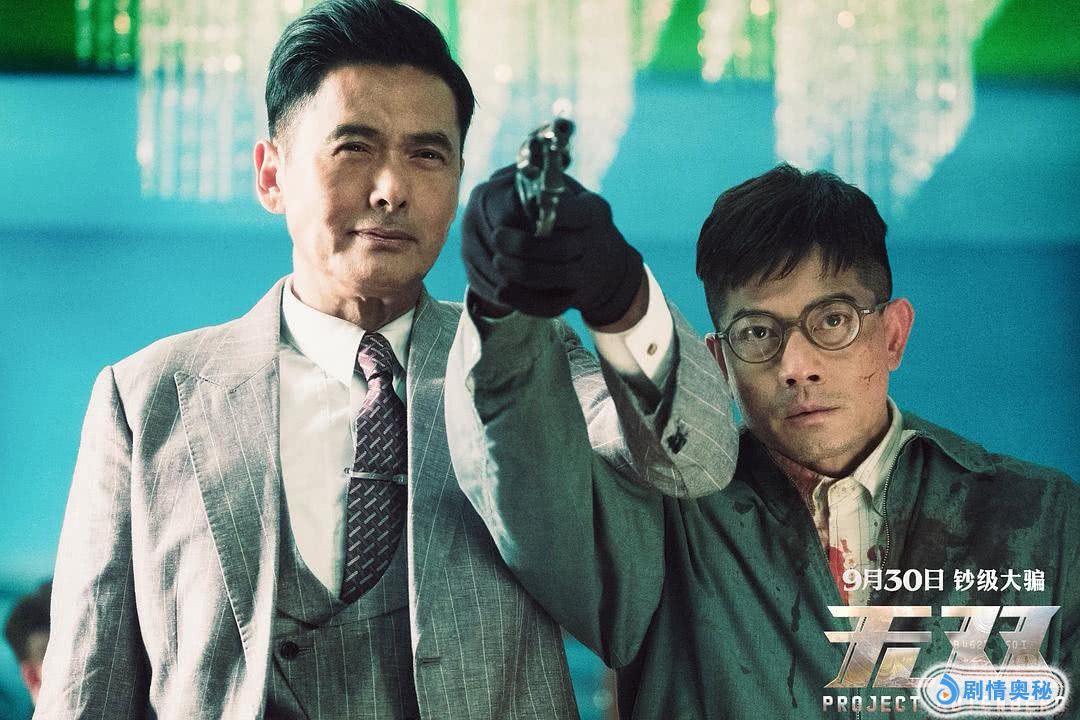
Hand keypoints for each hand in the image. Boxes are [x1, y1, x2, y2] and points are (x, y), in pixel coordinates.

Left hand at [461, 165, 643, 325]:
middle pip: (560, 248)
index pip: (572, 212)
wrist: (609, 267)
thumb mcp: (575, 197)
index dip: (546, 212)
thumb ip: (548, 187)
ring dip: (520, 271)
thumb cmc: (580, 223)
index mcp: (594, 213)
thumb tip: (513, 174)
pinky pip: (549, 305)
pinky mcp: (577, 297)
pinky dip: (524, 299)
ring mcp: (589, 274)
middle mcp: (596, 244)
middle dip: (524, 245)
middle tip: (497, 237)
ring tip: (497, 262)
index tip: (520, 207)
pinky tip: (502, 291)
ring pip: (553, 277)